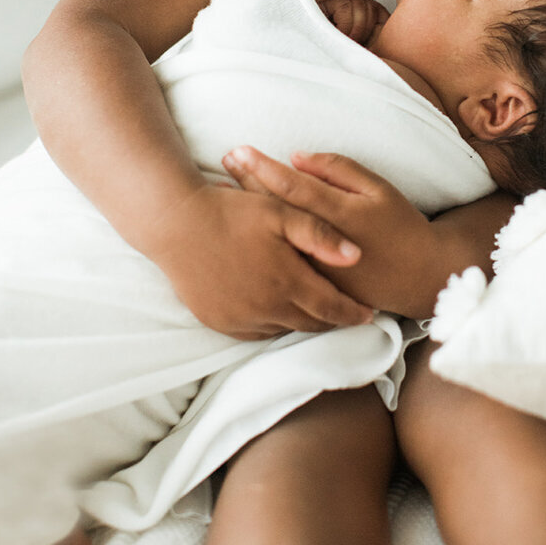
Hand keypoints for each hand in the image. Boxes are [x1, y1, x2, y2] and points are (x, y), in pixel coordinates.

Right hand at [148, 181, 373, 339]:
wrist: (176, 223)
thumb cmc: (232, 211)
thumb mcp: (281, 213)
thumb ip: (320, 235)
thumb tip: (357, 256)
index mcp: (286, 281)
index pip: (332, 308)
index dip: (353, 313)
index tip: (369, 313)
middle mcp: (266, 307)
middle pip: (311, 324)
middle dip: (332, 321)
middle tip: (347, 315)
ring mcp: (240, 318)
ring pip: (284, 330)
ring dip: (303, 323)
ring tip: (316, 313)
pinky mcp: (218, 321)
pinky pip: (255, 333)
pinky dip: (273, 325)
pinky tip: (278, 312)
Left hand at [222, 148, 448, 318]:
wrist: (419, 275)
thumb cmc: (400, 225)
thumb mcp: (378, 188)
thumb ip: (338, 170)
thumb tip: (296, 158)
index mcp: (339, 213)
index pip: (291, 185)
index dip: (262, 167)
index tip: (239, 150)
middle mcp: (320, 243)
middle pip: (274, 209)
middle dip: (246, 183)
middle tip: (224, 162)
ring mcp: (314, 269)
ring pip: (271, 236)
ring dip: (245, 213)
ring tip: (223, 191)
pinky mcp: (313, 287)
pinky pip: (279, 261)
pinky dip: (258, 243)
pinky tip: (242, 230)